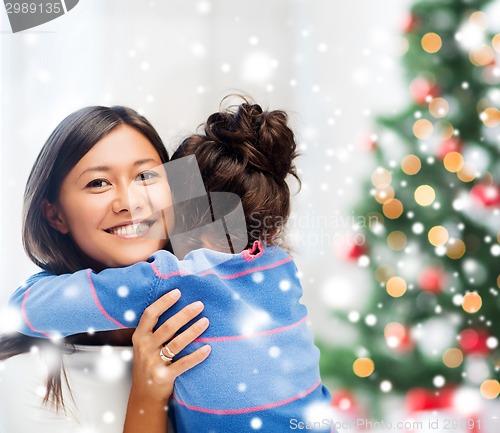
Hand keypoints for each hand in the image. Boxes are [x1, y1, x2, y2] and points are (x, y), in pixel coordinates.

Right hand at [129, 289, 210, 403]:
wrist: (144, 395)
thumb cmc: (149, 363)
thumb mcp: (145, 345)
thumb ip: (156, 329)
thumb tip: (179, 306)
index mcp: (139, 336)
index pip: (150, 314)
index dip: (163, 302)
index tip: (178, 292)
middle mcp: (144, 348)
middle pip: (167, 327)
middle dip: (185, 314)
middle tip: (200, 305)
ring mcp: (153, 363)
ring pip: (176, 343)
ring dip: (193, 331)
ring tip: (206, 322)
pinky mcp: (163, 376)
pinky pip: (183, 364)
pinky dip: (197, 355)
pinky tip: (208, 348)